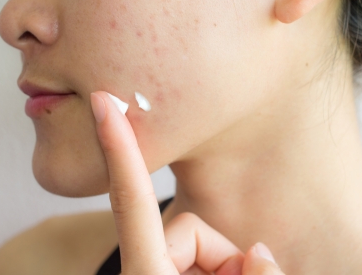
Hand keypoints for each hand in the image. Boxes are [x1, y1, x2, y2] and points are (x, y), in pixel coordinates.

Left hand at [90, 91, 283, 274]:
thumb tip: (258, 251)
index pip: (134, 201)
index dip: (120, 149)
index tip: (104, 105)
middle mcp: (143, 272)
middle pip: (188, 226)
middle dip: (220, 254)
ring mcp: (152, 271)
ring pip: (197, 241)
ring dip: (222, 266)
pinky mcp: (161, 273)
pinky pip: (195, 256)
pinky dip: (215, 268)